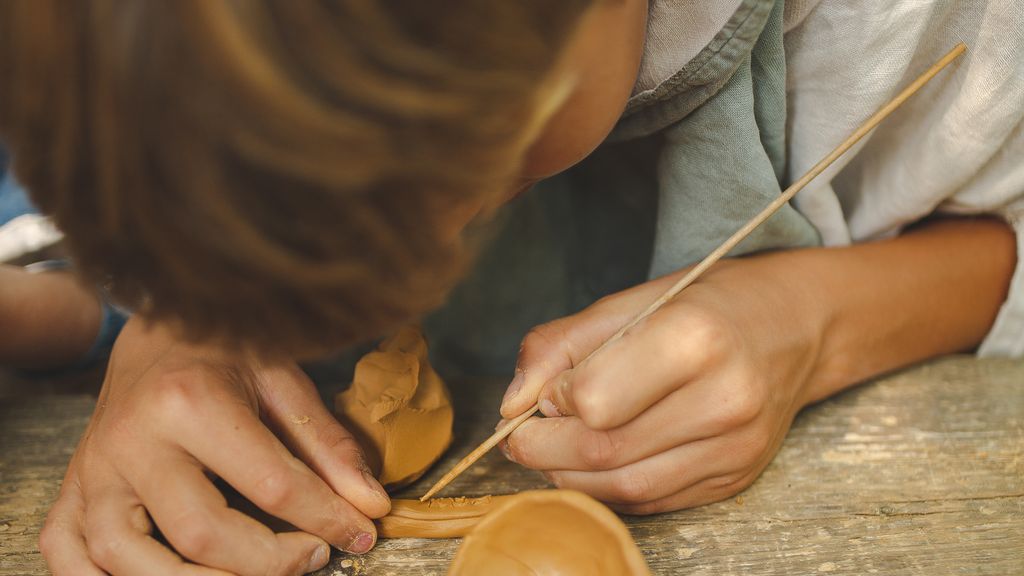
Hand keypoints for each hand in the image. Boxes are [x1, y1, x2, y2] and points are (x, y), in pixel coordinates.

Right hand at [40, 317, 390, 575]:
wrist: (156, 330)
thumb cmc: (223, 351)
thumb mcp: (283, 381)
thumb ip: (328, 444)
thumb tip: (371, 504)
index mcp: (191, 402)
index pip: (271, 485)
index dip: (327, 518)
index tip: (360, 534)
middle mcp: (133, 440)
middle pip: (201, 534)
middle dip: (270, 563)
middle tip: (313, 556)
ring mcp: (93, 470)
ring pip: (127, 561)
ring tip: (254, 575)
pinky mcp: (71, 487)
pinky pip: (67, 554)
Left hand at [498, 255, 826, 513]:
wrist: (800, 325)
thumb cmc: (710, 302)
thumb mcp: (632, 299)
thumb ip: (561, 346)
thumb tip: (510, 403)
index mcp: (695, 337)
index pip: (593, 400)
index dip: (554, 401)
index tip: (548, 391)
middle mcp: (724, 398)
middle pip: (603, 451)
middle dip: (543, 449)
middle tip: (521, 437)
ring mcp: (736, 446)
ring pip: (624, 488)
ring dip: (570, 475)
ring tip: (555, 448)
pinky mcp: (736, 478)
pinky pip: (653, 501)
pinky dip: (610, 489)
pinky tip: (599, 463)